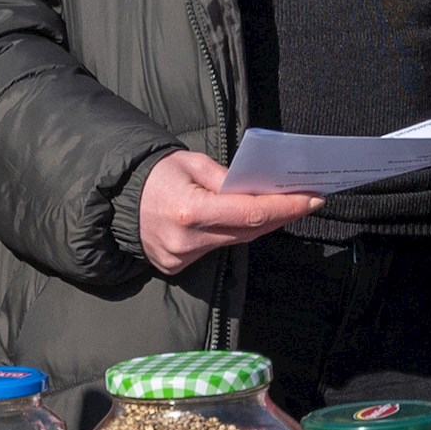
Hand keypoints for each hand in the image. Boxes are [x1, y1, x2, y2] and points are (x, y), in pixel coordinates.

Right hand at [133, 151, 321, 276]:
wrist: (116, 199)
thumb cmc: (156, 174)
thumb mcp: (192, 163)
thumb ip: (227, 178)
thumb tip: (260, 188)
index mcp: (190, 211)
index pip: (251, 214)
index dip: (286, 207)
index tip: (314, 198)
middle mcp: (186, 241)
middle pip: (248, 232)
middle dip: (281, 216)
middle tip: (307, 200)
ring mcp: (180, 258)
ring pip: (234, 243)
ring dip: (260, 226)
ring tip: (284, 208)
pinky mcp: (176, 267)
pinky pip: (215, 249)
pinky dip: (233, 234)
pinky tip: (250, 222)